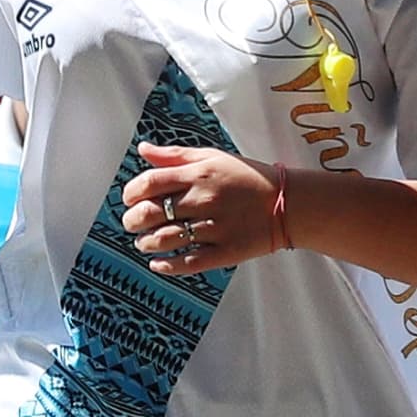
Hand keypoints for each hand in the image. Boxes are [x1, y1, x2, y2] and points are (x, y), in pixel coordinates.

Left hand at [120, 143, 289, 274]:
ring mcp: (215, 227)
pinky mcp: (226, 252)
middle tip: (131, 223)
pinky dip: (167, 266)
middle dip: (132, 220)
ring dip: (147, 243)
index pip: (150, 183)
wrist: (288, 203)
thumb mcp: (213, 157)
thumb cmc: (248, 178)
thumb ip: (175, 155)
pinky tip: (158, 264)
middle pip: (152, 212)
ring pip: (166, 239)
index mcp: (199, 174)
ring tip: (144, 242)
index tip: (128, 200)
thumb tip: (143, 150)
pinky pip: (189, 262)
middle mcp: (204, 200)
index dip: (131, 193)